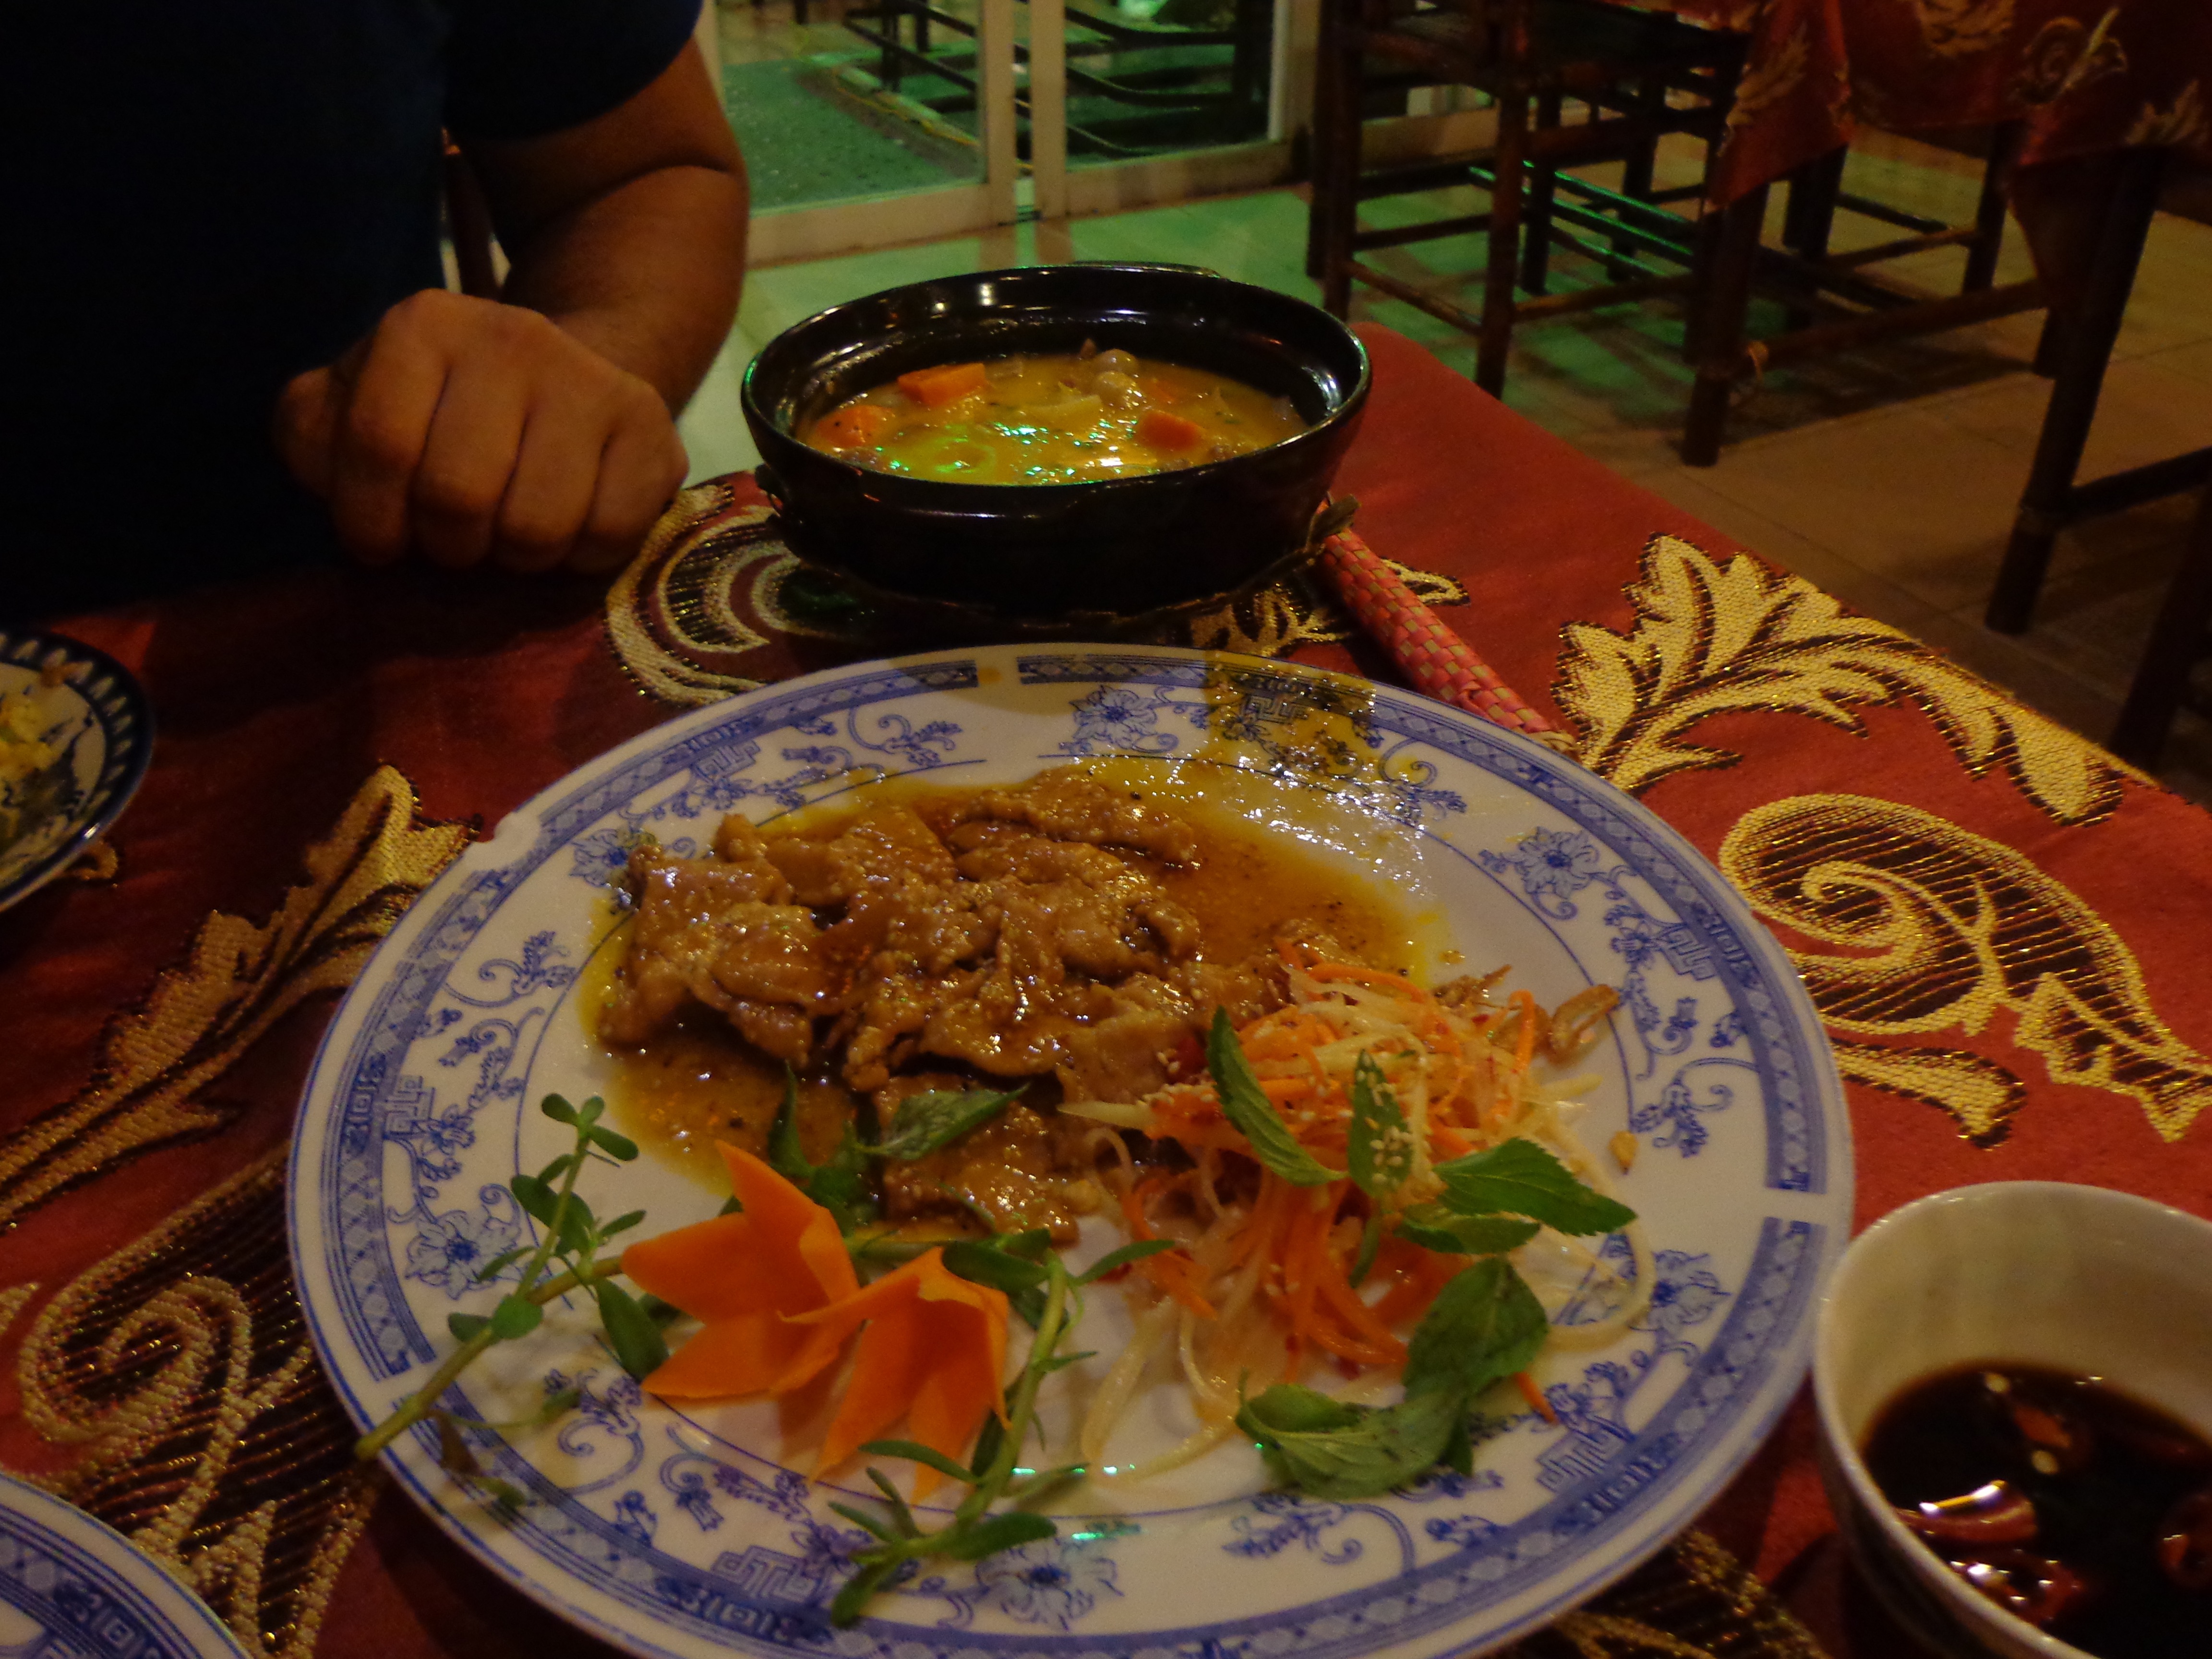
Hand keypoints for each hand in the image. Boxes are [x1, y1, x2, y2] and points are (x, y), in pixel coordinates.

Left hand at [275, 289, 689, 574]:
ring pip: (536, 526)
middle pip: (458, 495)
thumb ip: (316, 435)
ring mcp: (590, 381)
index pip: (378, 445)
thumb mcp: (356, 405)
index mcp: (422, 325)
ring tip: (509, 539)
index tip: (385, 543)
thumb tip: (333, 480)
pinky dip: (581, 559)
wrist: (567, 377)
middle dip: (448, 546)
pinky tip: (568, 533)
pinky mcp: (651, 428)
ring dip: (514, 560)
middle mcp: (511, 335)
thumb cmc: (444, 412)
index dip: (372, 523)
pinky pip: (608, 534)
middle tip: (456, 541)